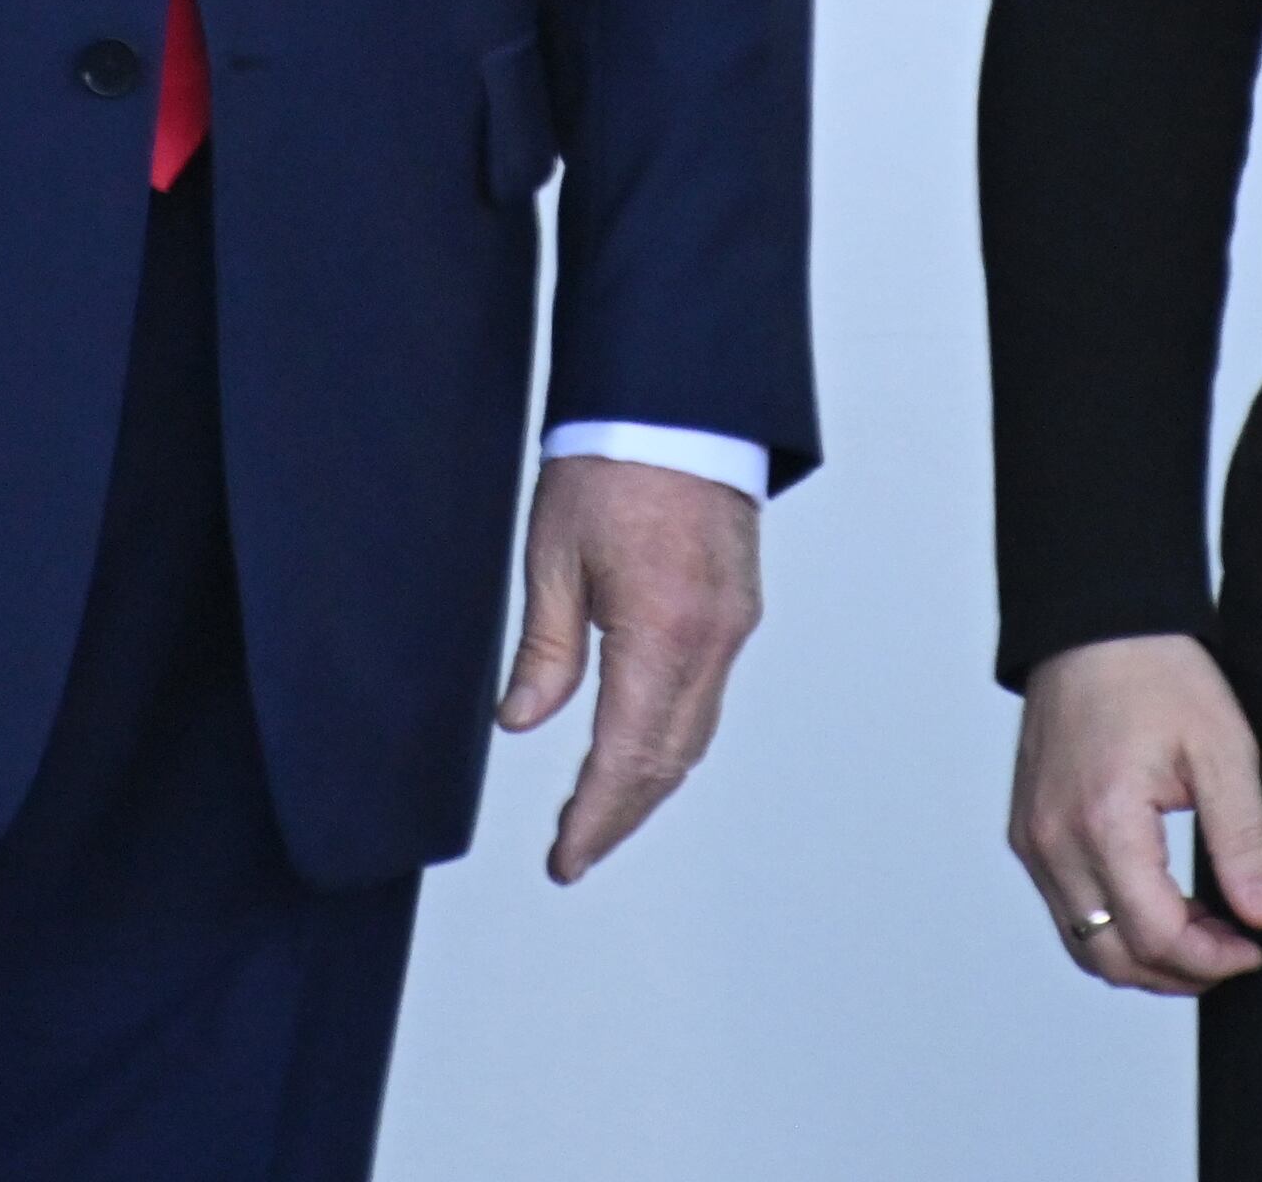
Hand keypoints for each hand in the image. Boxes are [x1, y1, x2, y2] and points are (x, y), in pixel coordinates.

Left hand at [498, 454, 761, 880]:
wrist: (676, 402)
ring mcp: (734, 625)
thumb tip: (522, 722)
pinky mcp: (738, 607)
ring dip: (649, 783)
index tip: (565, 859)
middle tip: (574, 851)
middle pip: (668, 760)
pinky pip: (709, 696)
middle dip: (620, 815)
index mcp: (662, 633)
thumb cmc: (612, 464)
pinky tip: (643, 748)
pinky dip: (674, 738)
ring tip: (601, 815)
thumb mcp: (553, 559)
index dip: (594, 818)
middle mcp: (711, 640)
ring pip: (695, 733)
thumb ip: (545, 652)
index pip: (626, 757)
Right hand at [1009, 633, 1261, 995]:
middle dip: (1180, 972)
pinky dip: (1113, 926)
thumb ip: (1245, 841)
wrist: (1093, 626)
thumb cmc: (1156, 673)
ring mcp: (1032, 840)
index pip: (1155, 936)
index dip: (1212, 961)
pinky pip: (1067, 910)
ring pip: (1084, 945)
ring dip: (1145, 956)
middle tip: (1233, 949)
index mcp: (1104, 820)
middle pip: (1113, 958)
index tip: (1254, 948)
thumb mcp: (1223, 750)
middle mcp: (1054, 841)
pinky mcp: (1027, 834)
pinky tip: (1160, 902)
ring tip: (1201, 931)